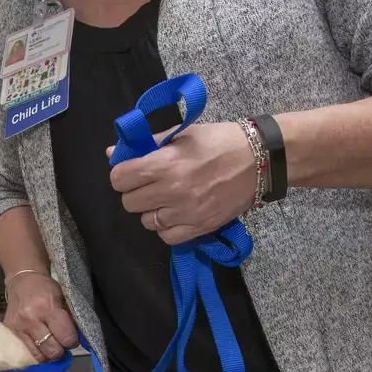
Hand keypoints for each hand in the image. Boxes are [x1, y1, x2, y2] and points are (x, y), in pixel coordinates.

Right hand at [3, 271, 77, 360]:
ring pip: (38, 356)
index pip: (65, 337)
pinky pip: (25, 354)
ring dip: (47, 354)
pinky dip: (35, 353)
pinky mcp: (9, 333)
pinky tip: (39, 347)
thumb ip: (70, 319)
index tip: (72, 339)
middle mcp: (30, 319)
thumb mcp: (62, 298)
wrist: (22, 282)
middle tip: (61, 342)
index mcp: (47, 307)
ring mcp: (17, 328)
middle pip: (52, 351)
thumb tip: (75, 340)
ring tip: (50, 345)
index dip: (72, 341)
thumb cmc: (45, 289)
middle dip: (60, 350)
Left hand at [107, 121, 256, 244]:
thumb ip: (145, 145)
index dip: (122, 174)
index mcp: (164, 164)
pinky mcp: (200, 227)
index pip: (119, 179)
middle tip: (150, 184)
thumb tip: (111, 153)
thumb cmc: (219, 141)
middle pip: (129, 202)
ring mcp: (186, 212)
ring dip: (151, 210)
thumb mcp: (182, 134)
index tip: (132, 172)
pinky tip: (176, 213)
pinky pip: (167, 236)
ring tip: (167, 198)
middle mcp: (172, 191)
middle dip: (135, 192)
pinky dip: (166, 227)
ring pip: (146, 221)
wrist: (260, 159)